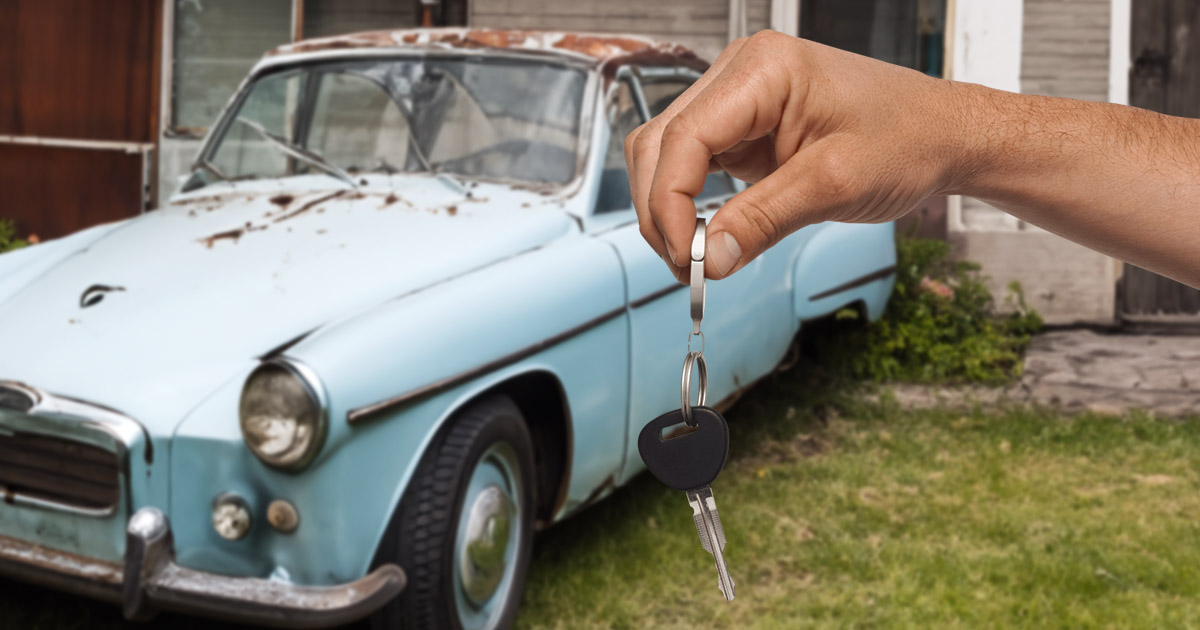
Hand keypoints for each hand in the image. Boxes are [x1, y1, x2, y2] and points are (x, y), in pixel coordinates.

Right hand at [625, 31, 965, 280]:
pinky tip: (707, 236)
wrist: (943, 135)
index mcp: (762, 70)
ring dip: (668, 209)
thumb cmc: (907, 140)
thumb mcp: (834, 185)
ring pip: (665, 154)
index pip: (684, 137)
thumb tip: (709, 260)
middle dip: (662, 211)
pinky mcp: (741, 126)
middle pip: (661, 144)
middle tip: (688, 268)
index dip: (671, 203)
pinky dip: (688, 203)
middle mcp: (740, 74)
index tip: (687, 257)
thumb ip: (763, 220)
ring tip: (696, 258)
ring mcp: (736, 99)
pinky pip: (691, 163)